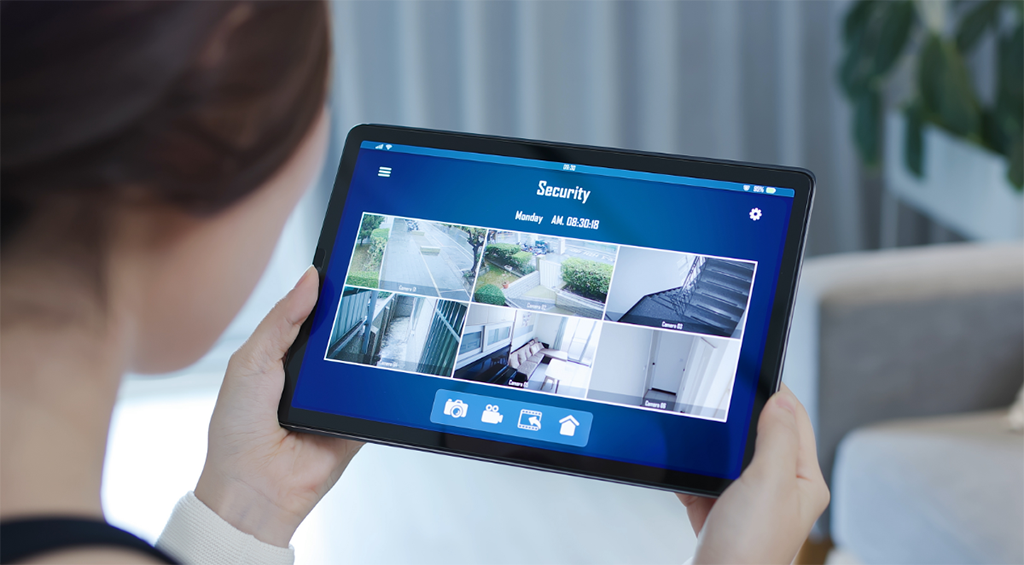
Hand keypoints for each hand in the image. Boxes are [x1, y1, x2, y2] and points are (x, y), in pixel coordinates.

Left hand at [195, 266, 362, 546]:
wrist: (255, 488)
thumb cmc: (236, 432)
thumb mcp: (251, 362)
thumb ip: (281, 320)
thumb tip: (310, 278)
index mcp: (282, 355)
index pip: (311, 314)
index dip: (327, 292)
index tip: (348, 265)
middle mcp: (311, 376)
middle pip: (342, 334)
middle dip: (356, 316)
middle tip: (373, 291)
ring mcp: (336, 398)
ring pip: (363, 363)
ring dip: (370, 352)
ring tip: (381, 329)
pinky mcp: (357, 421)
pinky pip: (378, 398)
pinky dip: (383, 387)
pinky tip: (386, 370)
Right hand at [677, 384, 828, 564]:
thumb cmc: (749, 551)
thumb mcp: (769, 482)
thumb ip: (777, 436)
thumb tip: (780, 398)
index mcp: (802, 480)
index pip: (794, 418)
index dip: (774, 391)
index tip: (752, 370)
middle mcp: (778, 490)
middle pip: (758, 434)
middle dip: (735, 418)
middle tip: (717, 397)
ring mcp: (747, 502)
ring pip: (726, 456)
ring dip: (709, 446)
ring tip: (698, 436)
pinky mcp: (717, 513)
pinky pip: (701, 480)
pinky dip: (688, 472)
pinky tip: (679, 470)